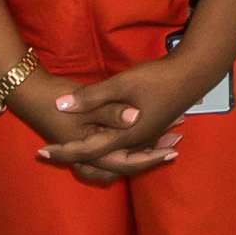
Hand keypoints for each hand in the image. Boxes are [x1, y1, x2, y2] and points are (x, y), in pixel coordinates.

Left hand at [58, 52, 212, 176]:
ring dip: (94, 156)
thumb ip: (92, 97)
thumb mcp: (122, 84)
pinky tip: (104, 141)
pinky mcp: (151, 129)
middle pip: (101, 160)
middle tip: (51, 154)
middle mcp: (135, 142)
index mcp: (126, 135)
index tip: (41, 151)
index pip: (87, 150)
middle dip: (75, 157)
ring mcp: (146, 137)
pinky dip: (110, 149)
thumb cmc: (158, 78)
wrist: (194, 74)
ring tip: (74, 154)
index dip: (63, 151)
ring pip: (114, 157)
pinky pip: (127, 148)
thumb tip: (61, 105)